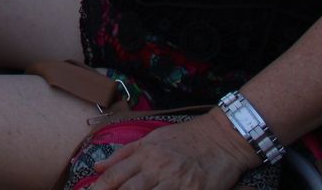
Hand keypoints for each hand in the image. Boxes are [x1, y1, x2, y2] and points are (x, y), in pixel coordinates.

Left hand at [90, 110, 256, 189]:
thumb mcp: (152, 139)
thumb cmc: (186, 138)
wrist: (223, 137)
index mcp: (145, 154)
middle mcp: (158, 168)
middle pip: (128, 189)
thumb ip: (124, 154)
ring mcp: (177, 182)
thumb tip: (98, 167)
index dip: (98, 189)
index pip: (115, 176)